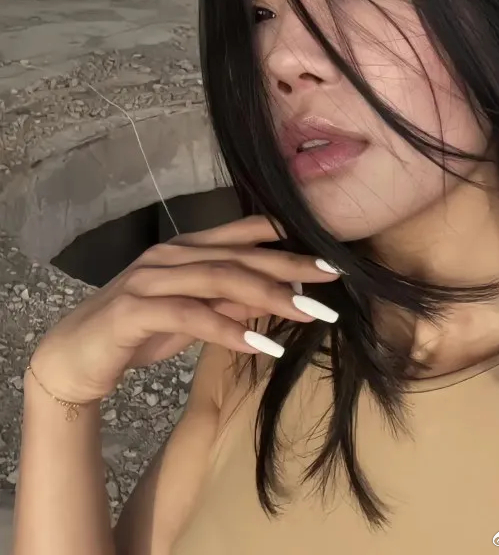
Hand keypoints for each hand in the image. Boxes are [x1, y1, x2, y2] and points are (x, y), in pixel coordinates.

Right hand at [28, 216, 340, 404]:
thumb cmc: (138, 332)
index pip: (244, 234)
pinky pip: (189, 315)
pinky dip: (226, 328)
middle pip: (240, 255)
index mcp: (186, 248)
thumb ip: (232, 298)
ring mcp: (150, 278)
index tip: (329, 255)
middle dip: (289, 267)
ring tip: (307, 313)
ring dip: (267, 295)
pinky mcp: (134, 309)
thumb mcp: (194, 314)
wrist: (74, 357)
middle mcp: (170, 255)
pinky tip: (258, 344)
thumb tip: (281, 292)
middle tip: (331, 281)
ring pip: (218, 278)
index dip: (287, 240)